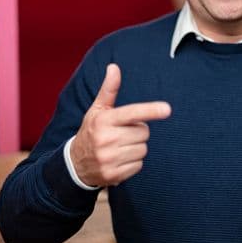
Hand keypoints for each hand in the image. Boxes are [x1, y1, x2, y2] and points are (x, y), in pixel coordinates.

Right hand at [70, 64, 170, 186]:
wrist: (75, 164)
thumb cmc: (91, 131)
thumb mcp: (97, 110)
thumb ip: (109, 90)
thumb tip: (114, 67)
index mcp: (103, 120)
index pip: (132, 113)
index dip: (150, 110)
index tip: (167, 109)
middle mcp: (105, 139)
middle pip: (144, 132)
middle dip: (138, 132)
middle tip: (122, 133)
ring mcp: (109, 158)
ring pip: (143, 149)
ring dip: (136, 147)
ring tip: (120, 147)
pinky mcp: (113, 175)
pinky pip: (139, 165)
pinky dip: (133, 163)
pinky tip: (119, 160)